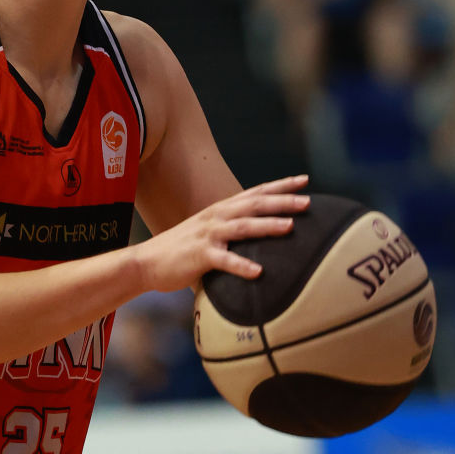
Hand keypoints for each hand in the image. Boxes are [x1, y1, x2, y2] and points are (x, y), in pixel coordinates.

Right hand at [134, 175, 308, 292]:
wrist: (147, 261)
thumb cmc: (182, 250)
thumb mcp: (209, 233)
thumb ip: (232, 231)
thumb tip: (260, 236)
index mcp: (220, 210)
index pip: (255, 193)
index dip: (280, 186)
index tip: (305, 180)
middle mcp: (216, 217)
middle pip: (253, 205)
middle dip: (282, 202)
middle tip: (307, 201)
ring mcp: (207, 235)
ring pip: (242, 227)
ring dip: (267, 225)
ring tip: (290, 227)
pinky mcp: (200, 255)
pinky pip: (224, 260)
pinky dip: (241, 265)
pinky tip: (258, 272)